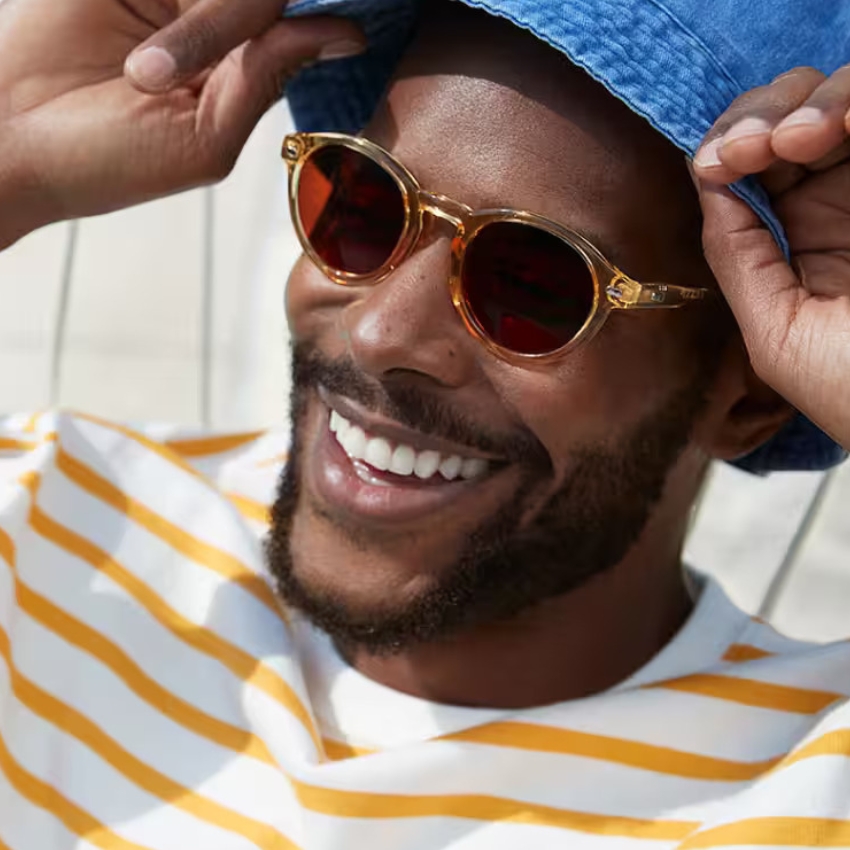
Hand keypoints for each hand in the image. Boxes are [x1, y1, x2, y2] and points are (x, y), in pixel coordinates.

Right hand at [0, 0, 363, 245]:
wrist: (7, 141)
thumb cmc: (107, 161)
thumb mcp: (205, 134)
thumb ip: (264, 77)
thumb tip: (342, 32)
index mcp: (239, 73)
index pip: (292, 23)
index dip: (315, 7)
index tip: (345, 8)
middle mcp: (210, 28)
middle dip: (256, 4)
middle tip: (202, 43)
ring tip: (168, 64)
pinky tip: (164, 35)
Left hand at [692, 66, 849, 450]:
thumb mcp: (778, 332)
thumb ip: (738, 259)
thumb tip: (705, 180)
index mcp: (797, 234)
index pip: (752, 163)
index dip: (729, 145)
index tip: (718, 162)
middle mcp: (841, 196)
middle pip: (793, 112)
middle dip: (762, 115)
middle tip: (757, 147)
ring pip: (844, 95)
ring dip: (815, 101)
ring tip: (800, 139)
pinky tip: (843, 128)